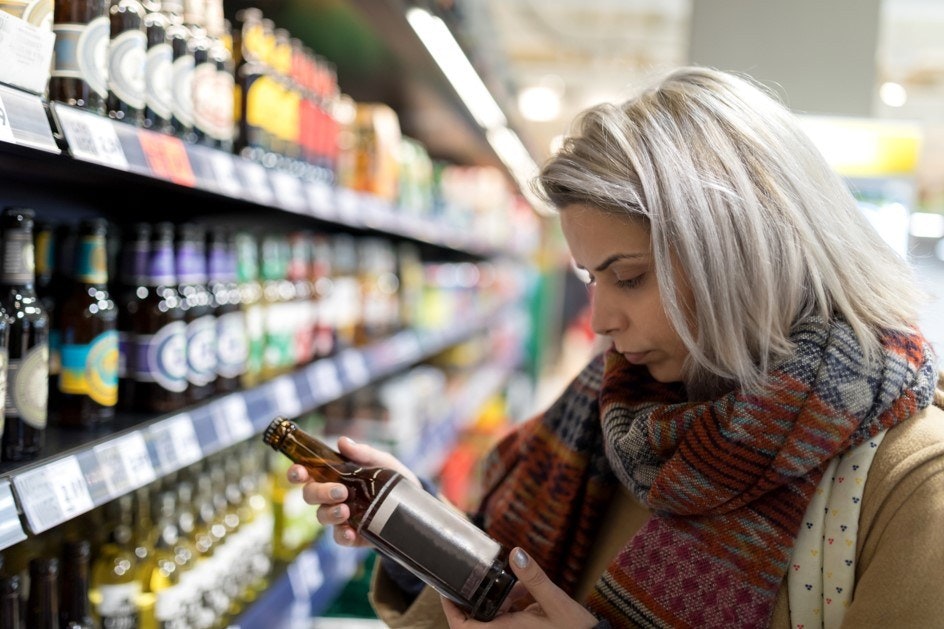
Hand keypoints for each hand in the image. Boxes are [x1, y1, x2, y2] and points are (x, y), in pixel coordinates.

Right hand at [286, 436, 419, 547]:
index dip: (297, 472)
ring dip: (330, 513)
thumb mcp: (382, 461)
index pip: (306, 473)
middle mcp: (331, 496)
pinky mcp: (352, 534)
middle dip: (320, 493)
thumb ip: (363, 453)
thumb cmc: (390, 477)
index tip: (299, 472)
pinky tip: (350, 532)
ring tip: (345, 510)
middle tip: (340, 491)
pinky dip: (342, 535)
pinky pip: (339, 537)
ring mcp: (340, 515)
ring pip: (321, 516)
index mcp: (334, 475)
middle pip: (310, 495)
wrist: (412, 504)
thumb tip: (343, 442)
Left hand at [440, 548, 599, 627]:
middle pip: (476, 619)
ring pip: (494, 616)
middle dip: (476, 597)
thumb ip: (535, 578)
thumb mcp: (556, 602)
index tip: (445, 590)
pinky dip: (513, 603)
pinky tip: (525, 590)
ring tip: (509, 580)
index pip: (463, 628)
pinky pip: (509, 618)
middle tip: (476, 574)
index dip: (450, 610)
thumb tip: (516, 553)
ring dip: (498, 598)